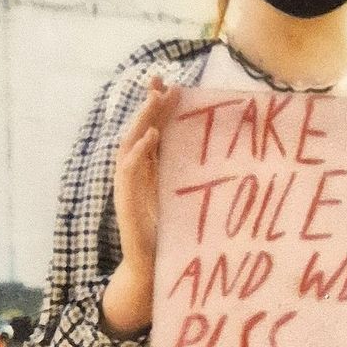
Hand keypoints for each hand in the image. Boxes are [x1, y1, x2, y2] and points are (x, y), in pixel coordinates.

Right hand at [102, 75, 179, 335]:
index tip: (174, 84)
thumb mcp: (185, 200)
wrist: (152, 267)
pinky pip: (127, 170)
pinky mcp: (124, 201)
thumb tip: (223, 158)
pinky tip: (151, 136)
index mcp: (149, 172)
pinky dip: (138, 151)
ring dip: (142, 120)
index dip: (159, 108)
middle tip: (160, 79)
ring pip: (129, 144)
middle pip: (139, 131)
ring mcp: (127, 186)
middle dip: (149, 104)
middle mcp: (136, 175)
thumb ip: (194, 179)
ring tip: (155, 99)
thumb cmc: (172, 236)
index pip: (152, 131)